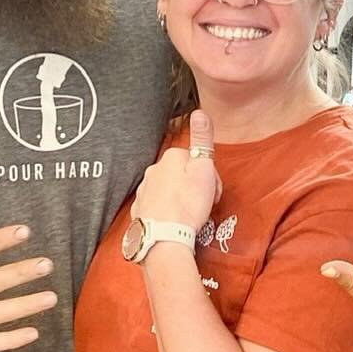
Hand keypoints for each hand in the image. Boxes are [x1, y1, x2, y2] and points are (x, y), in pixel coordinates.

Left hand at [132, 112, 221, 232]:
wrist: (165, 239)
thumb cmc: (188, 205)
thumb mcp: (204, 169)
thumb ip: (202, 140)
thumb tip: (200, 112)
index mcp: (171, 157)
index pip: (195, 159)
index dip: (209, 175)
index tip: (212, 190)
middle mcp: (153, 170)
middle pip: (181, 174)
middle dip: (193, 186)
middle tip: (203, 204)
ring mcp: (144, 190)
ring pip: (168, 189)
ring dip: (179, 198)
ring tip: (189, 215)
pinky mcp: (139, 209)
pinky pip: (157, 206)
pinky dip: (166, 212)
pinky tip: (174, 222)